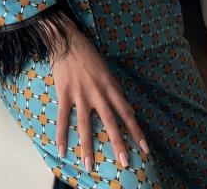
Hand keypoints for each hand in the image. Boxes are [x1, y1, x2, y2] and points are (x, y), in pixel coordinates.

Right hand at [51, 18, 149, 172]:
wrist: (66, 40)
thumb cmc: (88, 54)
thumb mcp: (107, 71)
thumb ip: (117, 92)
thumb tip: (130, 111)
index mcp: (110, 86)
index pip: (126, 113)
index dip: (136, 131)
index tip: (145, 149)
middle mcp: (97, 92)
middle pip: (109, 121)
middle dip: (117, 143)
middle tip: (124, 162)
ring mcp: (80, 94)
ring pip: (85, 124)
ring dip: (87, 146)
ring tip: (89, 165)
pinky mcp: (64, 93)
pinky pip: (63, 117)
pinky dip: (61, 134)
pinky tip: (62, 149)